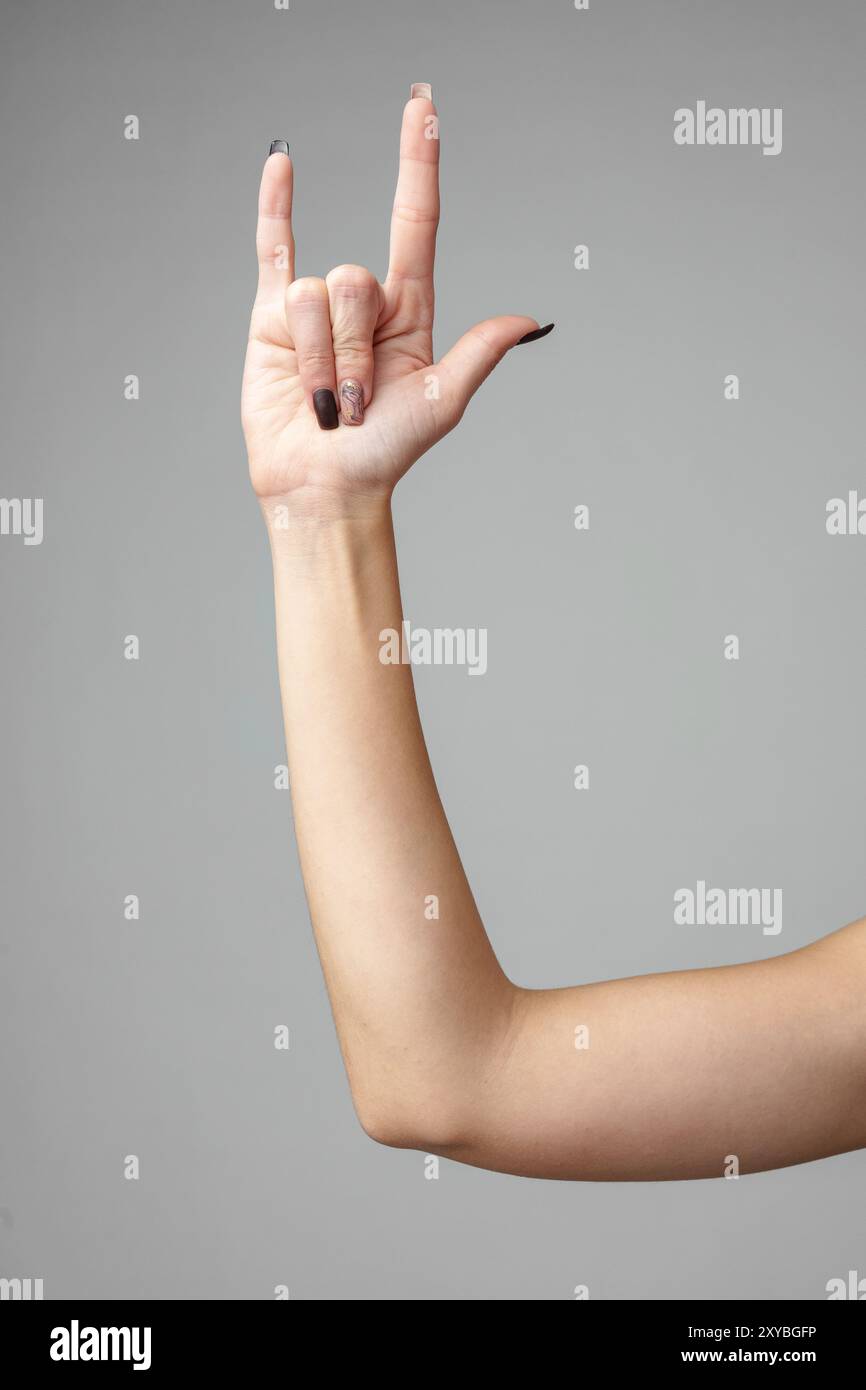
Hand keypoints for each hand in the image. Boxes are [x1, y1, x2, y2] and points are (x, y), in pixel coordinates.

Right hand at [241, 85, 552, 517]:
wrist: (326, 487)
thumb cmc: (386, 453)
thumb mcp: (441, 402)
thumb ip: (479, 353)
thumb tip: (530, 321)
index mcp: (410, 310)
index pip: (415, 220)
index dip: (418, 163)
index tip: (424, 108)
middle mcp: (365, 302)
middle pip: (355, 279)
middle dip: (353, 350)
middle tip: (354, 403)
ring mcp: (317, 308)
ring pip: (312, 295)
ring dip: (320, 360)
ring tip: (325, 403)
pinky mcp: (271, 319)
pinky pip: (271, 250)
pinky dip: (273, 207)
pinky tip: (282, 163)